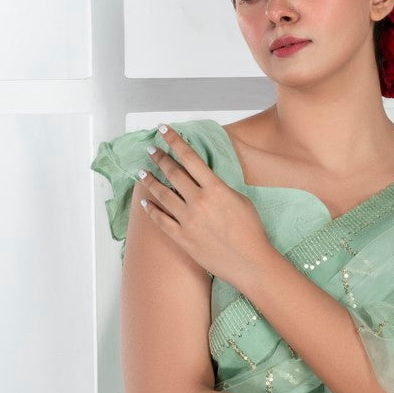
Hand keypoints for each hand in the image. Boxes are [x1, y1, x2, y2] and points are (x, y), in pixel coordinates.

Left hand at [136, 124, 273, 286]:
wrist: (249, 262)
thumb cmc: (251, 231)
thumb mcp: (240, 199)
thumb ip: (219, 187)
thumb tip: (204, 181)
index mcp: (215, 188)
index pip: (189, 157)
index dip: (174, 141)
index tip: (163, 130)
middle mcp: (198, 201)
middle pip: (173, 173)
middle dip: (160, 158)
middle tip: (151, 150)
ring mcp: (188, 220)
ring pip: (162, 195)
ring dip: (150, 181)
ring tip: (142, 173)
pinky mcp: (182, 238)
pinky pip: (160, 220)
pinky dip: (150, 210)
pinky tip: (145, 202)